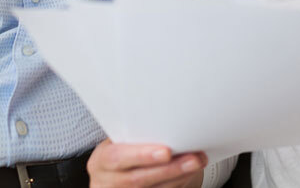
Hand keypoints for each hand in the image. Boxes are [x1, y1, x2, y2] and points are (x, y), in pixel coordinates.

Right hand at [87, 139, 206, 187]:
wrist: (110, 174)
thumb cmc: (119, 149)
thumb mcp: (118, 140)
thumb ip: (133, 134)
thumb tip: (165, 118)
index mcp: (102, 160)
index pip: (118, 158)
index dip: (142, 155)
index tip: (166, 152)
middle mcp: (108, 181)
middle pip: (139, 179)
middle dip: (169, 169)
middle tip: (193, 158)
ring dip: (178, 178)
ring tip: (197, 163)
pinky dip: (176, 185)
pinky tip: (189, 174)